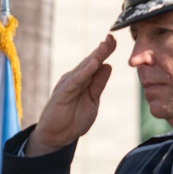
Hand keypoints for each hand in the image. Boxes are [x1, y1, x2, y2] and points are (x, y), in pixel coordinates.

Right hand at [27, 34, 115, 156]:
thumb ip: (98, 85)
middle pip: (90, 62)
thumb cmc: (73, 120)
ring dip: (95, 56)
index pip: (96, 64)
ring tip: (105, 45)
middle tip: (112, 36)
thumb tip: (108, 66)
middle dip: (102, 49)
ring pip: (83, 68)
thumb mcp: (92, 101)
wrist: (57, 137)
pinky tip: (94, 64)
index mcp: (83, 81)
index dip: (105, 52)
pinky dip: (84, 72)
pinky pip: (75, 81)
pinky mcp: (62, 94)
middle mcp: (75, 79)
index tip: (115, 40)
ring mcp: (68, 85)